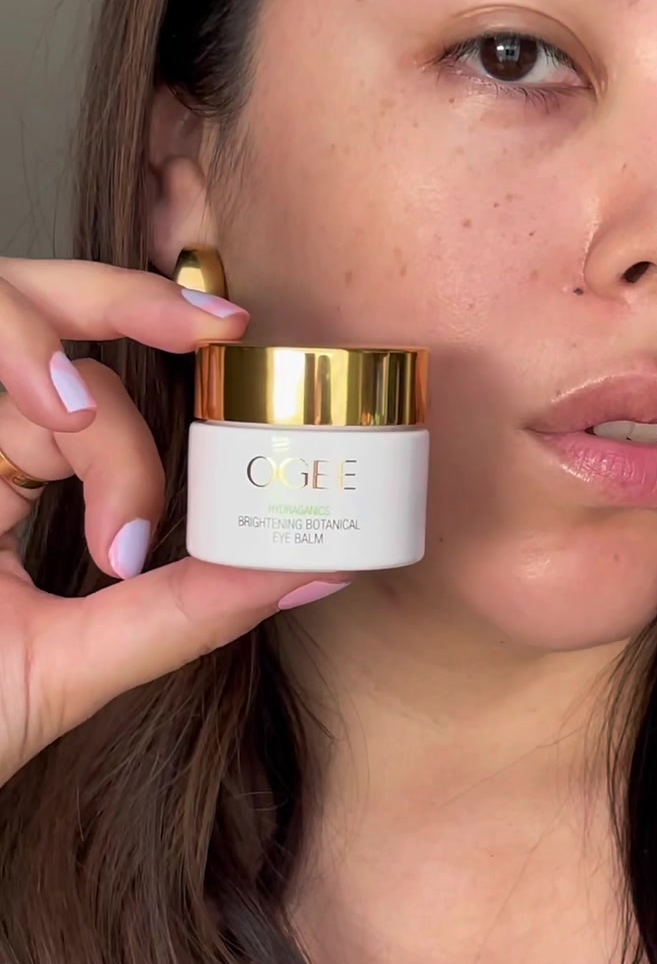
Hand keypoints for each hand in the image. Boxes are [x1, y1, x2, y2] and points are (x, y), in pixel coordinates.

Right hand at [0, 257, 348, 784]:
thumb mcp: (70, 667)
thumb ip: (187, 611)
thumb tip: (318, 566)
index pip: (83, 387)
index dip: (155, 338)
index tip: (233, 335)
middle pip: (31, 306)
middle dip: (121, 296)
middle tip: (210, 326)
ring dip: (37, 350)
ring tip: (63, 423)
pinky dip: (7, 357)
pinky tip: (39, 415)